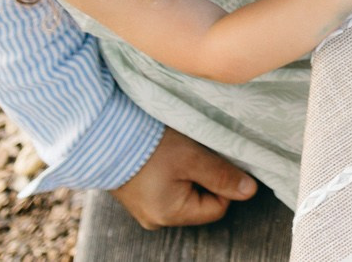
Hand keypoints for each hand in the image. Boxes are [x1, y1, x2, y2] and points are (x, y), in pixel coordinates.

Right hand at [109, 126, 255, 228]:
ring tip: (177, 152)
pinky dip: (172, 172)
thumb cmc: (149, 146)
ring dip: (188, 172)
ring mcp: (144, 208)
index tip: (214, 158)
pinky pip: (167, 188)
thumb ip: (222, 175)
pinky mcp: (138, 195)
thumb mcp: (192, 157)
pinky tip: (165, 155)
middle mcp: (156, 218)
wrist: (102, 133)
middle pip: (200, 201)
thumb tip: (250, 191)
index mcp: (170, 215)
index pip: (217, 207)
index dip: (223, 182)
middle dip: (204, 176)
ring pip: (185, 192)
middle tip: (195, 152)